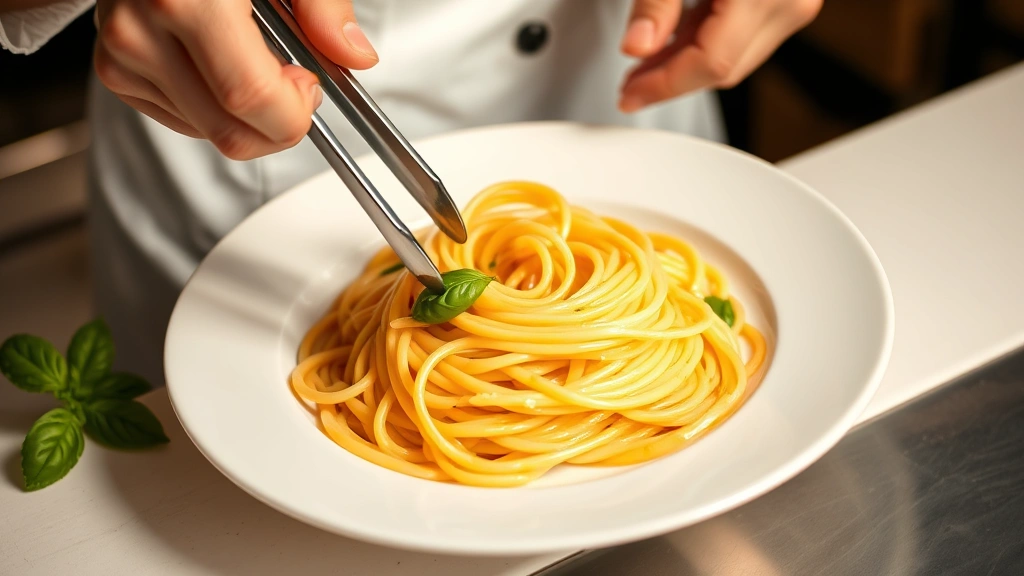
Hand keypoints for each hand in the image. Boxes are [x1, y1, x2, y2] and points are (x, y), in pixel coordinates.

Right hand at [93, 0, 378, 159]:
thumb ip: (324, 7)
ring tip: (253, 59)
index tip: (309, 86)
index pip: (251, 98)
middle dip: (278, 126)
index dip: (294, 110)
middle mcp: (142, 32)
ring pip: (207, 133)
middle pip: (230, 131)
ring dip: (246, 116)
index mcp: (186, 1)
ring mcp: (123, 55)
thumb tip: (354, 55)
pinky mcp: (115, 71)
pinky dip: (214, 109)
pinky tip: (222, 66)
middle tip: (293, 84)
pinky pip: (181, 121)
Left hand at [618, 0, 821, 112]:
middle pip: (724, 70)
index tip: (629, 94)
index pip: (710, 65)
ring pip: (735, 59)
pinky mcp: (788, 0)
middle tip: (631, 83)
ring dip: (687, 65)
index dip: (663, 86)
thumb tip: (636, 48)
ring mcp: (794, 3)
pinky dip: (708, 42)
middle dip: (671, 82)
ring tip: (646, 62)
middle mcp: (790, 4)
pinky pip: (745, 37)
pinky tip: (676, 39)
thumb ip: (656, 5)